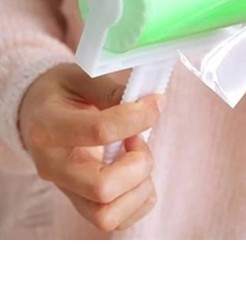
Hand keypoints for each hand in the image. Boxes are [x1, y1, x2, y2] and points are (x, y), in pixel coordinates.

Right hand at [19, 63, 162, 231]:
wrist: (37, 116)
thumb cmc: (61, 94)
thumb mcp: (79, 78)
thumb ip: (111, 90)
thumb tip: (150, 104)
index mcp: (49, 127)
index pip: (98, 131)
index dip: (137, 117)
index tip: (155, 103)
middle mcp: (54, 167)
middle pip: (102, 188)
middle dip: (138, 163)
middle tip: (138, 138)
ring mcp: (68, 191)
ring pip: (108, 216)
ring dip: (139, 186)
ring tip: (135, 156)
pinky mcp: (83, 205)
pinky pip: (119, 221)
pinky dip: (141, 199)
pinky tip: (136, 171)